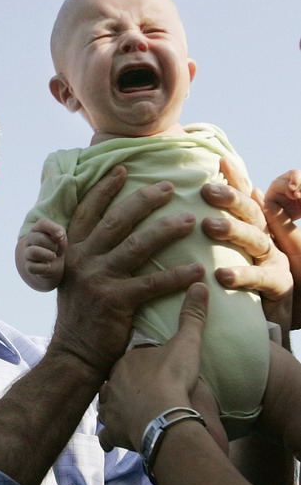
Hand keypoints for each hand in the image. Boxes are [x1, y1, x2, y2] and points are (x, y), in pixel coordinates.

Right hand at [23, 219, 66, 286]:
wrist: (54, 264)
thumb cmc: (57, 246)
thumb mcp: (61, 236)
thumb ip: (60, 232)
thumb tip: (59, 235)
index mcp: (37, 229)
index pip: (42, 223)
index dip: (52, 229)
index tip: (61, 236)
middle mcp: (30, 240)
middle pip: (37, 238)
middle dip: (51, 244)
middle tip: (56, 249)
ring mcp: (28, 254)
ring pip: (32, 252)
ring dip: (46, 255)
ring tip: (53, 257)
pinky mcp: (29, 267)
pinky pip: (32, 267)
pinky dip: (43, 267)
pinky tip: (48, 266)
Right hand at [50, 166, 202, 380]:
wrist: (74, 354)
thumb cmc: (80, 317)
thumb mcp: (73, 280)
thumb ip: (86, 256)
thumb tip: (106, 234)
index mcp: (71, 252)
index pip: (88, 212)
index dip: (105, 189)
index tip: (123, 168)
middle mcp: (82, 260)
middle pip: (117, 220)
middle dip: (145, 199)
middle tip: (170, 187)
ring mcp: (98, 280)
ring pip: (138, 245)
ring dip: (167, 230)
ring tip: (191, 221)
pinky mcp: (115, 301)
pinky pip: (152, 283)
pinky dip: (177, 276)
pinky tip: (197, 270)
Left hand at [98, 283, 211, 451]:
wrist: (164, 415)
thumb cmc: (173, 378)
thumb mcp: (186, 344)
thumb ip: (192, 316)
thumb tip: (200, 284)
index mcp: (125, 361)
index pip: (128, 360)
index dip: (136, 365)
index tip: (146, 369)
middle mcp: (111, 384)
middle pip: (114, 383)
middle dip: (121, 387)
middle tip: (136, 393)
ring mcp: (110, 409)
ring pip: (106, 408)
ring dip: (114, 412)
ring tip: (126, 415)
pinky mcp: (112, 433)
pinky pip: (107, 437)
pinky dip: (111, 439)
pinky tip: (117, 441)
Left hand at [201, 157, 293, 334]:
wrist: (278, 322)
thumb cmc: (252, 286)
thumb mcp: (238, 255)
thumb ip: (235, 228)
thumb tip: (231, 196)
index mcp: (256, 228)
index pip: (247, 199)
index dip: (236, 180)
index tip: (219, 161)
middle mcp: (268, 240)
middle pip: (252, 213)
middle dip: (231, 199)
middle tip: (205, 190)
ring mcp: (276, 262)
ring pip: (257, 240)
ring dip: (233, 230)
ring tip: (207, 225)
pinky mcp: (280, 287)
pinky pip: (262, 279)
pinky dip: (243, 275)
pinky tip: (222, 274)